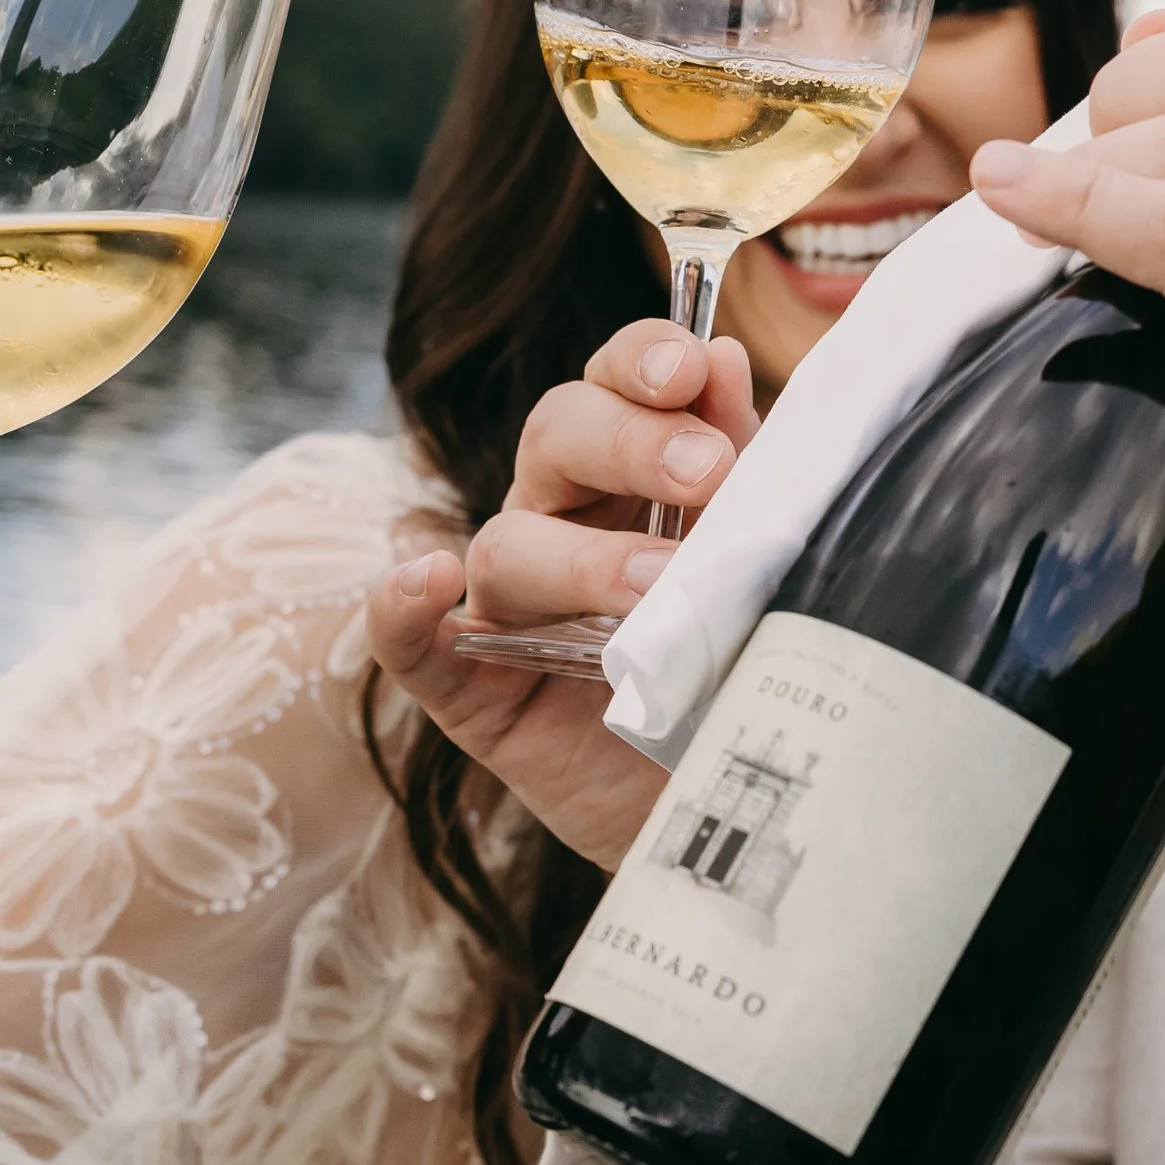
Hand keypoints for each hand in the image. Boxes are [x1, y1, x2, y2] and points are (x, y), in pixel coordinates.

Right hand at [366, 320, 755, 867]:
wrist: (742, 805)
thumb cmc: (750, 669)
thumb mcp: (763, 563)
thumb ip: (745, 469)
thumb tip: (722, 359)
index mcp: (633, 473)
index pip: (615, 382)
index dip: (643, 358)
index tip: (695, 366)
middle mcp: (561, 520)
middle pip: (554, 435)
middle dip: (629, 440)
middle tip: (706, 475)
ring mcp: (512, 608)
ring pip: (507, 544)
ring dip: (582, 557)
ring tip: (660, 587)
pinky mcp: (474, 694)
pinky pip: (410, 647)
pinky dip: (401, 608)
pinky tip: (428, 581)